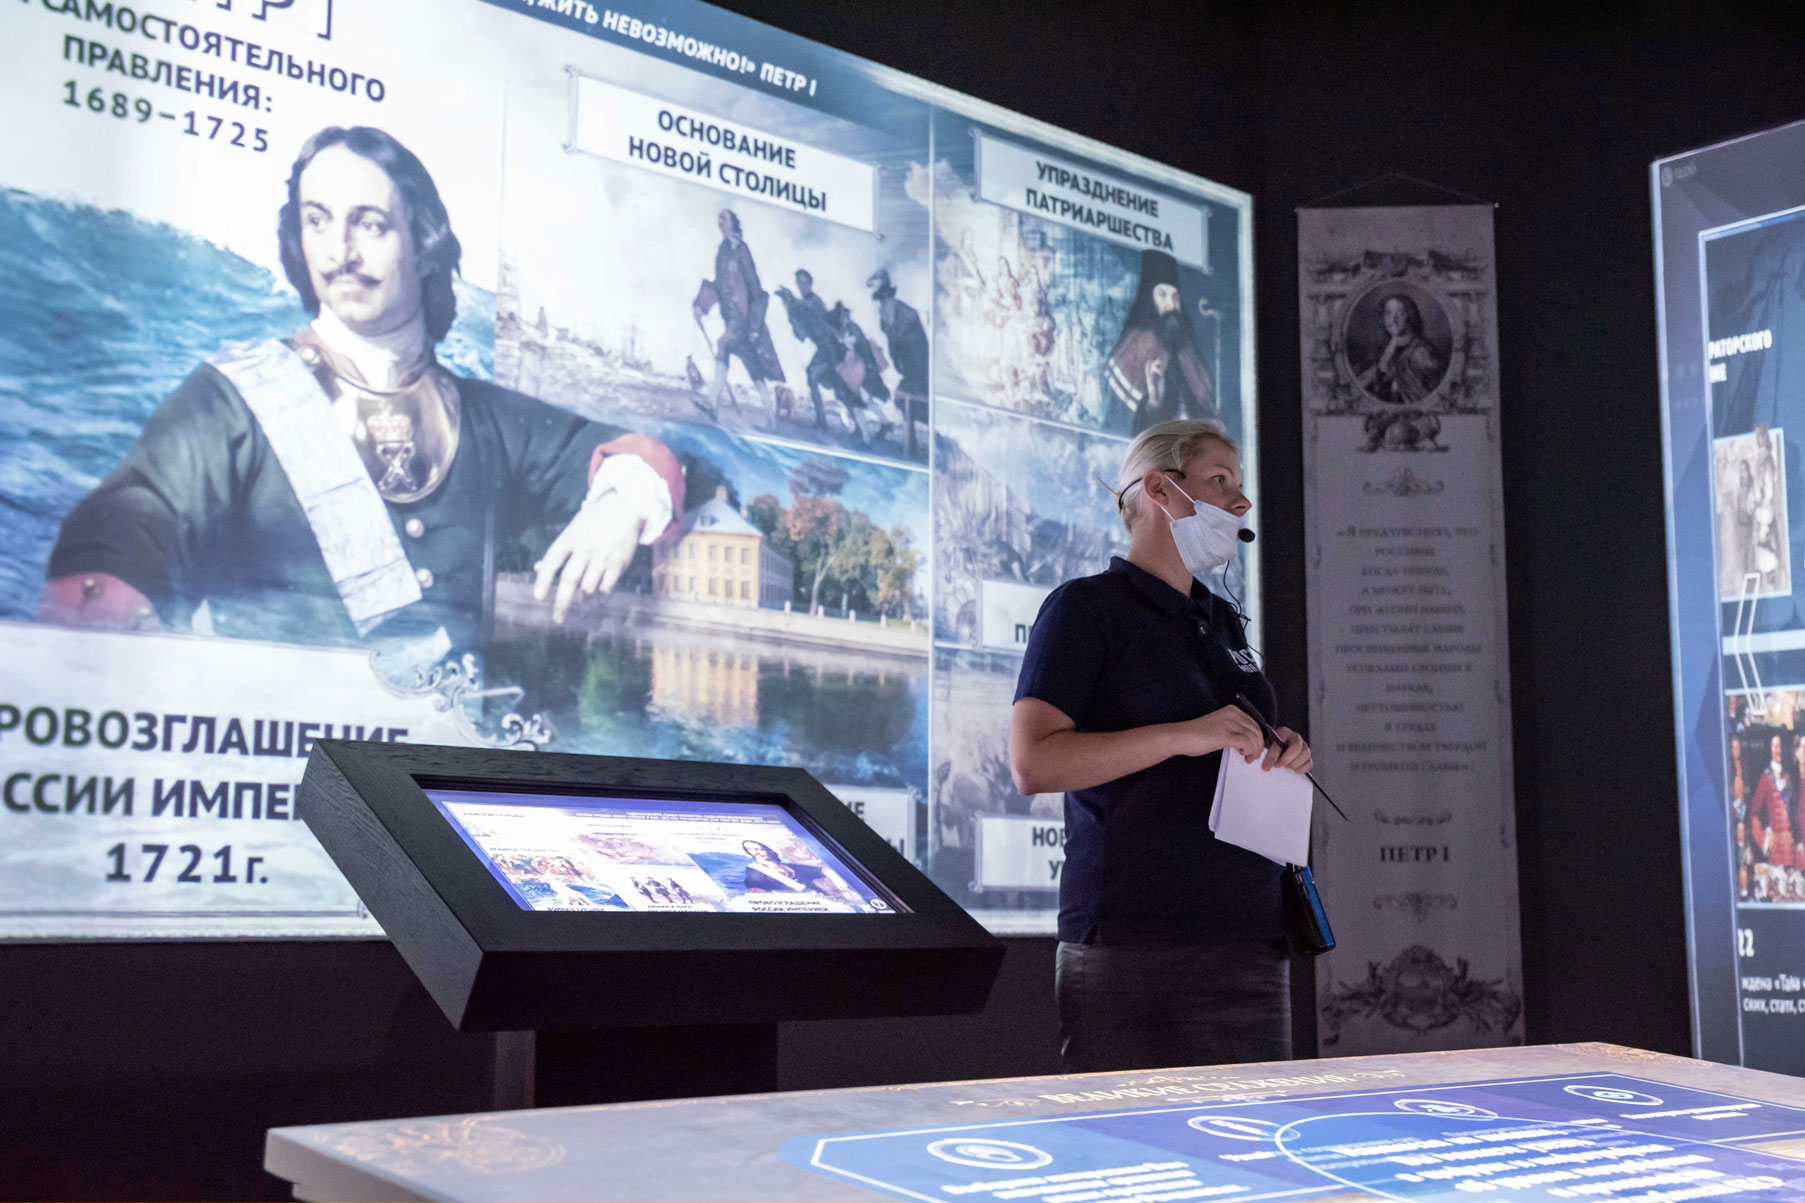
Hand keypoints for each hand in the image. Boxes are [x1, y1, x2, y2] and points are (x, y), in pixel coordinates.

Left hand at [533, 490, 643, 623]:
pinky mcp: (619, 563)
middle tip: (557, 619)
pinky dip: (600, 596)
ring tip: (581, 607)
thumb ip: (558, 551)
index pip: (552, 560)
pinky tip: (597, 600)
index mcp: (570, 538)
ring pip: (588, 587)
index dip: (543, 580)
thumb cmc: (594, 519)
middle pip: (569, 580)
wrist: (625, 505)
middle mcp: (584, 549)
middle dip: (562, 603)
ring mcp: (602, 557)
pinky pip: (607, 587)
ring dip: (582, 601)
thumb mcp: (573, 530)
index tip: (538, 597)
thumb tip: (538, 569)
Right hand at [1177, 705, 1264, 761]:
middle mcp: (1233, 714)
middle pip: (1256, 730)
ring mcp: (1230, 724)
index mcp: (1232, 710)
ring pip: (1254, 737)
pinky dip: (1249, 750)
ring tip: (1248, 758)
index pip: (1254, 723)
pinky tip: (1242, 754)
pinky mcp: (1226, 735)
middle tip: (1253, 756)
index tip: (1254, 748)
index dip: (1258, 738)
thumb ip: (1233, 729)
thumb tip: (1247, 741)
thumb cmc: (1196, 734)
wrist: (1181, 736)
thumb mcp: (1219, 725)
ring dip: (1254, 750)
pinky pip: (1247, 743)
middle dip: (1258, 745)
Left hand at [1262, 727, 1312, 773]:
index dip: (1272, 757)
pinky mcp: (1308, 756)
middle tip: (1277, 766)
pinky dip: (1302, 769)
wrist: (1280, 744)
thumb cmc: (1272, 745)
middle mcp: (1296, 737)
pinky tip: (1293, 770)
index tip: (1266, 767)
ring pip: (1305, 754)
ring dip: (1294, 764)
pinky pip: (1309, 763)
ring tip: (1285, 767)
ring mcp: (1304, 746)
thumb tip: (1261, 762)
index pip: (1279, 744)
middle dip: (1285, 760)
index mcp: (1284, 732)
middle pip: (1296, 748)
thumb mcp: (1266, 744)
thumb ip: (1264, 750)